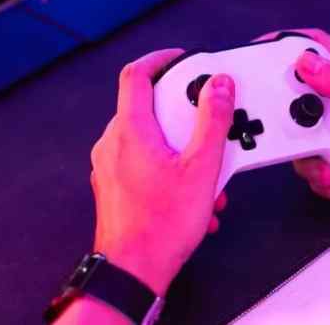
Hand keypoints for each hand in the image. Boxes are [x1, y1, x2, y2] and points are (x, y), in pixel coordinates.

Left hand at [90, 49, 235, 295]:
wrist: (132, 271)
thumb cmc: (160, 226)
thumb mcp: (202, 168)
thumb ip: (213, 121)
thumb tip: (219, 87)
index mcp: (130, 129)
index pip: (136, 74)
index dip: (160, 59)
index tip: (180, 59)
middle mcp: (113, 143)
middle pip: (147, 107)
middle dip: (182, 115)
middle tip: (206, 122)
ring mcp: (109, 165)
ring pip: (148, 138)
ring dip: (180, 148)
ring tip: (206, 173)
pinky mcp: (113, 185)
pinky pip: (142, 162)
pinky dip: (168, 168)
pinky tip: (194, 195)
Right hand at [261, 29, 329, 235]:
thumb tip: (306, 61)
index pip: (316, 46)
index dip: (286, 42)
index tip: (258, 50)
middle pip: (299, 94)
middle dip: (288, 117)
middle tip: (287, 130)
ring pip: (303, 133)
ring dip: (307, 156)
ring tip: (327, 167)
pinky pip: (315, 161)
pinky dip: (319, 175)